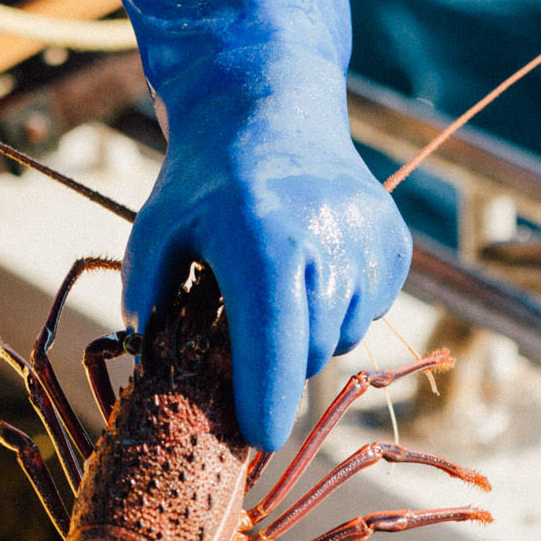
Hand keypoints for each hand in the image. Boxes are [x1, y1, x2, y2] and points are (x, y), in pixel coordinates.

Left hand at [87, 0, 410, 450]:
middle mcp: (326, 243)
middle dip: (274, 360)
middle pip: (307, 353)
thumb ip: (146, 298)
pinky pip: (369, 309)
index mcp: (263, 244)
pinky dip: (339, 303)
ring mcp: (368, 242)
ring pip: (340, 335)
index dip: (264, 403)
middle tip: (242, 333)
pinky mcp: (394, 243)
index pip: (273, 349)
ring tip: (276, 280)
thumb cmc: (203, 177)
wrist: (270, 103)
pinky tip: (311, 263)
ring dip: (308, 330)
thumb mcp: (156, 229)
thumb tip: (153, 359)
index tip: (257, 436)